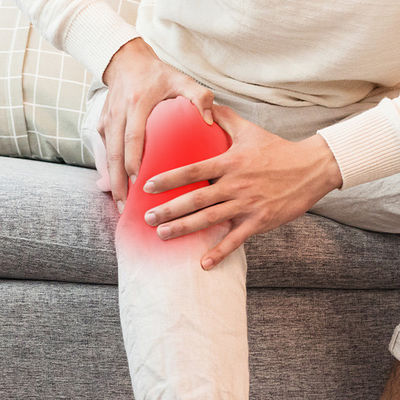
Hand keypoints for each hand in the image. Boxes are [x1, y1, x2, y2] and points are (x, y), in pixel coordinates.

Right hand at [97, 37, 214, 212]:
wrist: (126, 62)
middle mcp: (118, 113)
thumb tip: (210, 121)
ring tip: (119, 204)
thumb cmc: (158, 74)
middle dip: (118, 182)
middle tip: (125, 206)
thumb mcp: (181, 79)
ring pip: (106, 155)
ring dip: (111, 181)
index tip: (138, 183)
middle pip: (114, 153)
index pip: (132, 136)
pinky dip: (107, 171)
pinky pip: (103, 151)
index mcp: (137, 104)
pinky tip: (115, 188)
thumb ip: (199, 96)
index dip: (133, 160)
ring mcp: (107, 120)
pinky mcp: (102, 124)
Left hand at [142, 105, 342, 269]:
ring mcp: (247, 205)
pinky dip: (220, 252)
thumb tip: (206, 102)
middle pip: (195, 199)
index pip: (192, 170)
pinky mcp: (260, 221)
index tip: (147, 186)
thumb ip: (226, 118)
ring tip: (162, 235)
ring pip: (210, 219)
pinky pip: (236, 240)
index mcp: (230, 162)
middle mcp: (235, 184)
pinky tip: (203, 264)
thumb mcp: (250, 130)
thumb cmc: (278, 150)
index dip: (168, 178)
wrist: (311, 168)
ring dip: (184, 228)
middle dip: (169, 209)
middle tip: (147, 218)